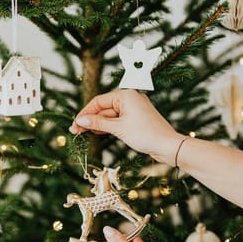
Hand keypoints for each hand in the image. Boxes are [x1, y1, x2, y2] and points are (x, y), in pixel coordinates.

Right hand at [69, 90, 183, 164]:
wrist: (168, 146)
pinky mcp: (136, 120)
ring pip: (110, 116)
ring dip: (97, 124)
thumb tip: (80, 121)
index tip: (74, 125)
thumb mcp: (118, 128)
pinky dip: (107, 127)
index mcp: (126, 95)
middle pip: (103, 108)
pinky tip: (96, 133)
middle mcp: (130, 98)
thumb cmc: (146, 134)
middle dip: (89, 120)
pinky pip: (117, 121)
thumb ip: (98, 124)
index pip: (99, 101)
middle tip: (75, 132)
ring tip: (82, 134)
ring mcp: (133, 109)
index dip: (85, 113)